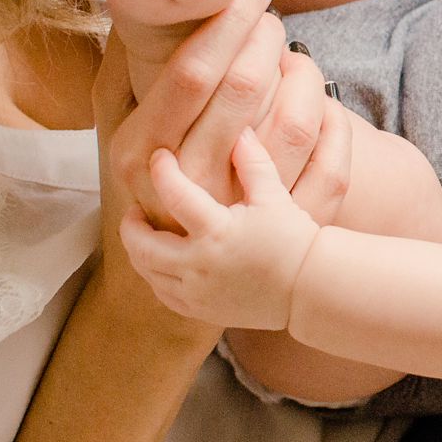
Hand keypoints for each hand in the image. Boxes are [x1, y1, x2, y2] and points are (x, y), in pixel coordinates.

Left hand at [120, 131, 326, 328]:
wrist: (310, 287)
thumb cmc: (294, 239)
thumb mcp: (274, 195)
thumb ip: (253, 162)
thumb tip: (239, 131)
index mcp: (217, 232)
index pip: (174, 194)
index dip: (162, 171)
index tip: (158, 157)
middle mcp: (200, 265)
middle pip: (143, 245)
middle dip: (131, 225)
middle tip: (134, 211)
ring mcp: (198, 292)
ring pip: (148, 272)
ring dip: (139, 251)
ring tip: (144, 236)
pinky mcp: (202, 310)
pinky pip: (164, 294)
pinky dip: (156, 276)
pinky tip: (163, 263)